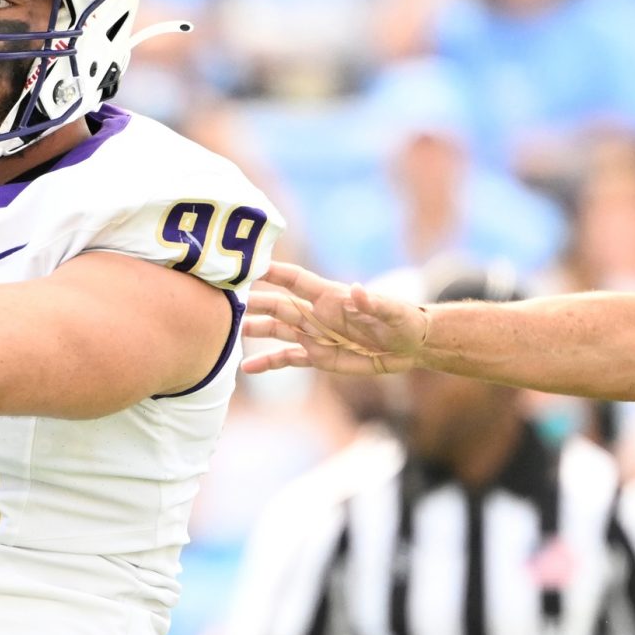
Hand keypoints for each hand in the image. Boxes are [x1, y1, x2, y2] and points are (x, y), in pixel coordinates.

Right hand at [242, 262, 430, 376]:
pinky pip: (287, 359)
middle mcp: (316, 314)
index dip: (272, 272)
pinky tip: (246, 368)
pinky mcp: (317, 357)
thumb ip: (372, 302)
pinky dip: (267, 362)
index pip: (294, 280)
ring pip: (276, 331)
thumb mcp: (392, 311)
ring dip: (254, 330)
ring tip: (227, 334)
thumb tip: (357, 289)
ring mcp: (314, 336)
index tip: (247, 266)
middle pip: (277, 305)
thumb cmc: (403, 321)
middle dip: (252, 302)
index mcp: (330, 297)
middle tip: (225, 302)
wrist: (409, 347)